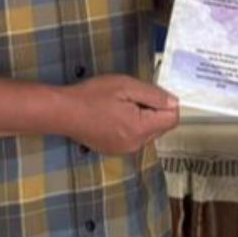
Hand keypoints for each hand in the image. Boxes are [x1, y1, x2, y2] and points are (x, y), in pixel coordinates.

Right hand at [57, 74, 179, 153]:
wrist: (64, 112)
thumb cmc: (93, 95)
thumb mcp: (126, 86)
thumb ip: (154, 95)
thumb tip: (174, 103)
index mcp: (140, 128)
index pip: (172, 119)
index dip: (167, 103)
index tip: (153, 93)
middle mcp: (136, 144)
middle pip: (161, 127)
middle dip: (154, 111)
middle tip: (133, 97)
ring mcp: (124, 150)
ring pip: (148, 132)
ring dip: (143, 118)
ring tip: (121, 105)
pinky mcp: (114, 150)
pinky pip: (134, 137)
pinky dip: (131, 126)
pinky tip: (114, 115)